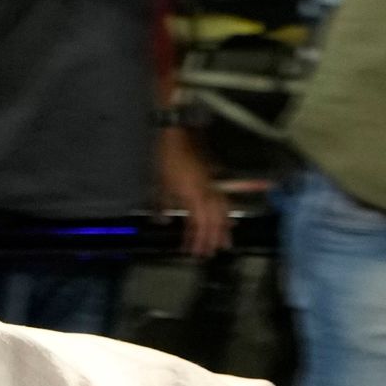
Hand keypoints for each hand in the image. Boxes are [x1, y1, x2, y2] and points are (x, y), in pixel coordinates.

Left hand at [157, 126, 230, 257]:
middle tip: (212, 253)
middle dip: (214, 238)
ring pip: (223, 210)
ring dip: (224, 227)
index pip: (199, 224)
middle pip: (216, 220)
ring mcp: (212, 184)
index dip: (197, 240)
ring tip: (226, 242)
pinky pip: (223, 199)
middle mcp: (208, 192)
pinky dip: (225, 211)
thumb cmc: (166, 159)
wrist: (177, 133)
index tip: (193, 253)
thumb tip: (162, 221)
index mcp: (193, 196)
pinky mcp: (213, 178)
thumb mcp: (159, 184)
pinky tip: (226, 218)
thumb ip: (162, 206)